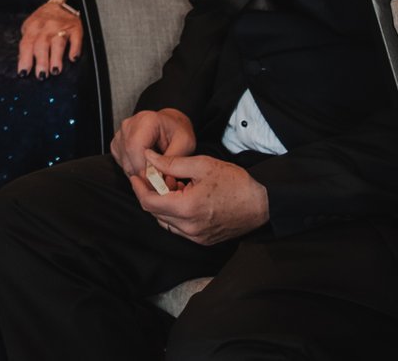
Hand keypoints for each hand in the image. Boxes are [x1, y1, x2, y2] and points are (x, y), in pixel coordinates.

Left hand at [16, 0, 83, 77]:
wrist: (65, 2)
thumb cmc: (46, 17)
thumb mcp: (32, 25)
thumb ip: (29, 40)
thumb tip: (23, 60)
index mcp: (33, 27)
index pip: (26, 44)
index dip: (24, 59)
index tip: (24, 72)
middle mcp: (46, 26)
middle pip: (41, 44)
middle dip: (40, 61)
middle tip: (41, 76)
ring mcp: (61, 27)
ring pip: (57, 42)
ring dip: (56, 57)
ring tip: (55, 71)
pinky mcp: (76, 28)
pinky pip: (75, 39)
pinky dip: (75, 48)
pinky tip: (73, 58)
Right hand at [109, 107, 197, 181]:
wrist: (171, 124)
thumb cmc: (178, 132)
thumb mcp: (185, 144)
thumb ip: (172, 161)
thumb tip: (161, 178)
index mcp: (146, 121)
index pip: (135, 147)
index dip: (143, 168)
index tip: (156, 181)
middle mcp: (129, 125)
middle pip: (128, 157)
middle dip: (143, 174)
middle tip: (159, 181)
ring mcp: (121, 133)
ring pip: (124, 163)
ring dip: (140, 173)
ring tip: (156, 172)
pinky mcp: (117, 143)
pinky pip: (122, 163)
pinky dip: (134, 170)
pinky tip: (146, 166)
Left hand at [135, 153, 268, 246]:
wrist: (261, 204)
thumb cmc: (235, 182)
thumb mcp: (202, 165)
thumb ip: (171, 163)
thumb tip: (148, 157)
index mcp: (187, 209)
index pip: (149, 203)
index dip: (138, 188)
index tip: (135, 176)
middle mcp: (189, 228)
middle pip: (155, 213)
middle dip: (150, 194)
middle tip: (154, 178)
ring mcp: (197, 237)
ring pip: (166, 222)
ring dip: (162, 205)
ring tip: (171, 187)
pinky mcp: (204, 240)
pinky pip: (179, 229)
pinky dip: (174, 214)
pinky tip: (182, 199)